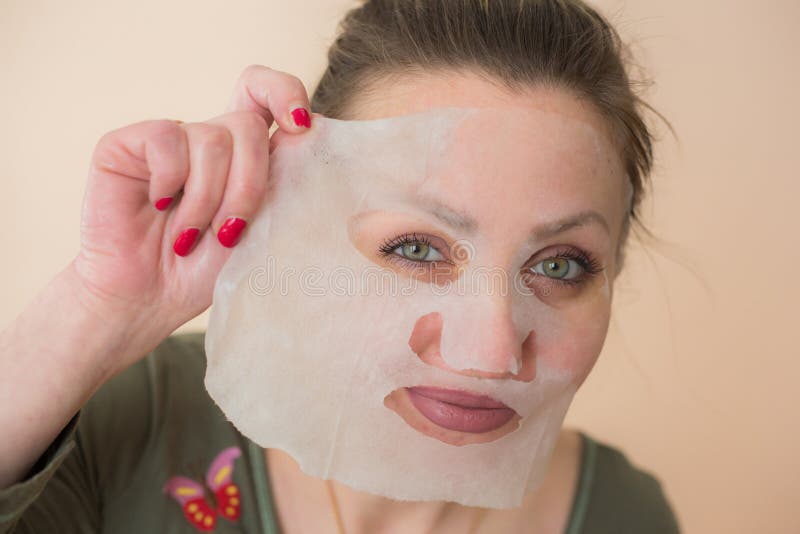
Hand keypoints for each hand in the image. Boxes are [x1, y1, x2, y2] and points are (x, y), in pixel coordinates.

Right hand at [71, 64, 315, 374]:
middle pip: (247, 124)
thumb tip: (308, 136)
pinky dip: (170, 180)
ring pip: (211, 138)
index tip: (301, 125)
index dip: (286, 93)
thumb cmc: (204, 271)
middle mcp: (207, 139)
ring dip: (207, 199)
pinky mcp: (125, 145)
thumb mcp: (258, 229)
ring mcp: (167, 139)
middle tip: (229, 233)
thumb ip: (281, 183)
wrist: (146, 301)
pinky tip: (158, 206)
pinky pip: (165, 139)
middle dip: (248, 185)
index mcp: (243, 154)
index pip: (266, 92)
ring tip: (189, 237)